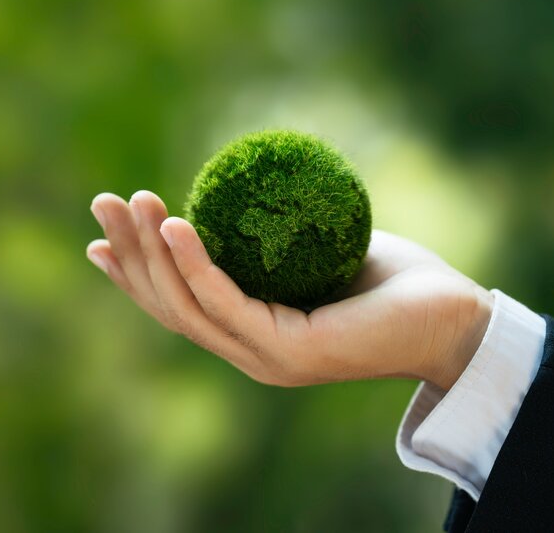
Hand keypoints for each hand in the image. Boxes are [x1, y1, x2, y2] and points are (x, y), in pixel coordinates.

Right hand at [86, 190, 492, 389]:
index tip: (101, 237)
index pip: (178, 303)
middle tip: (103, 202)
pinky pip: (230, 303)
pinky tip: (175, 226)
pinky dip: (197, 264)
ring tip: (132, 203)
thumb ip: (272, 238)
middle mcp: (249, 352)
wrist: (453, 317)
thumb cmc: (387, 278)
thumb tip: (242, 194)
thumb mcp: (312, 250)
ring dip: (153, 254)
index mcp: (251, 332)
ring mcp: (267, 359)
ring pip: (189, 306)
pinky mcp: (290, 354)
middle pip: (171, 304)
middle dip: (130, 254)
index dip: (133, 273)